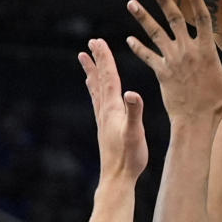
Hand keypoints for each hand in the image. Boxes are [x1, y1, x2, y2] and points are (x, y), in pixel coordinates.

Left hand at [78, 37, 146, 180]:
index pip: (109, 78)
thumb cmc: (129, 158)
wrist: (117, 179)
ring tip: (85, 61)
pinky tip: (96, 93)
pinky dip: (96, 92)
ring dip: (92, 74)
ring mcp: (103, 121)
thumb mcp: (135, 133)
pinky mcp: (104, 130)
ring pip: (96, 91)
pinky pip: (98, 104)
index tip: (98, 41)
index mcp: (113, 109)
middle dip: (97, 61)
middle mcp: (105, 112)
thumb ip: (134, 112)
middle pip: (100, 80)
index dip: (105, 59)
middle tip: (91, 43)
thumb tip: (132, 93)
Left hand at [127, 0, 221, 123]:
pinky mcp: (161, 73)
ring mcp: (172, 61)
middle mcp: (188, 52)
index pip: (204, 18)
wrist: (195, 123)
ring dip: (143, 17)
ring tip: (131, 3)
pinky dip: (138, 48)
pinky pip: (148, 57)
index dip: (196, 0)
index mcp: (206, 51)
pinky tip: (129, 38)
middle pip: (174, 19)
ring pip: (155, 34)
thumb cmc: (219, 105)